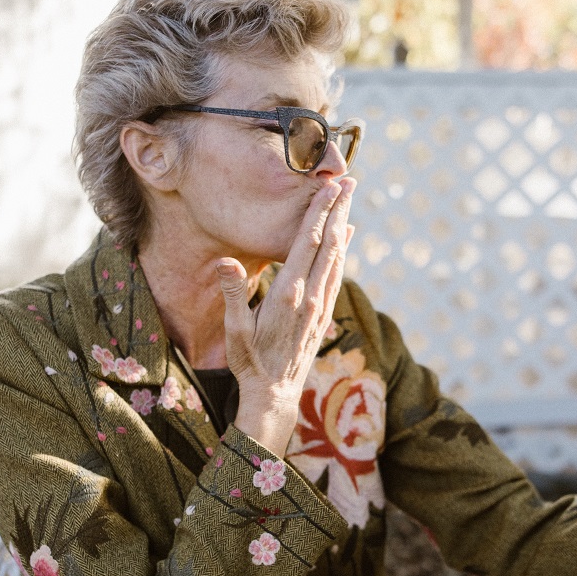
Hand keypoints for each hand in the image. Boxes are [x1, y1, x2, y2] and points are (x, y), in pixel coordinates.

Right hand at [216, 177, 354, 453]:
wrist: (275, 394)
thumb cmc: (250, 361)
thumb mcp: (235, 330)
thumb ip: (233, 294)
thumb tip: (226, 261)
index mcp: (290, 293)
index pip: (309, 243)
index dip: (320, 212)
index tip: (330, 186)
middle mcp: (311, 295)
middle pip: (330, 243)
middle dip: (339, 210)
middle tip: (350, 181)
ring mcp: (321, 305)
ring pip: (338, 256)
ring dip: (344, 226)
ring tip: (349, 200)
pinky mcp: (324, 313)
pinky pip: (338, 274)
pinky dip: (345, 251)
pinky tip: (347, 239)